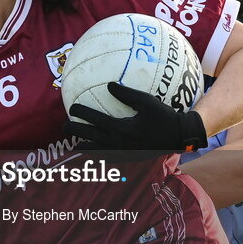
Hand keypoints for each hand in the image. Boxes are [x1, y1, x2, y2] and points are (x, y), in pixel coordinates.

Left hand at [63, 82, 207, 152]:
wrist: (178, 137)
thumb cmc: (164, 117)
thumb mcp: (147, 101)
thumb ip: (127, 94)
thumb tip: (109, 85)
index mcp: (121, 129)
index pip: (95, 120)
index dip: (81, 114)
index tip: (72, 107)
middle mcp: (118, 144)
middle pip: (89, 138)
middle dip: (75, 132)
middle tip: (64, 125)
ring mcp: (123, 153)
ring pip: (96, 151)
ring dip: (84, 146)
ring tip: (74, 143)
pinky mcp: (129, 158)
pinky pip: (108, 158)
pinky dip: (98, 154)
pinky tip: (95, 151)